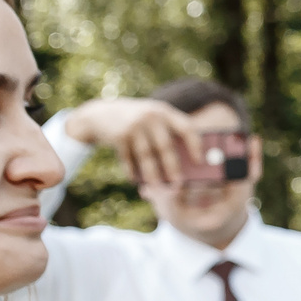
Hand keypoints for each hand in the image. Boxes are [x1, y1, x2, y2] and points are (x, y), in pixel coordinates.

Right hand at [61, 97, 205, 185]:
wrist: (100, 113)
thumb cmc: (137, 122)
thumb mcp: (153, 120)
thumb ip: (168, 134)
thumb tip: (185, 165)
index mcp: (165, 112)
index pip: (186, 128)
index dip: (195, 145)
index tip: (200, 162)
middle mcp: (151, 116)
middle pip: (165, 146)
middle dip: (172, 168)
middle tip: (179, 185)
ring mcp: (133, 125)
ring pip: (146, 156)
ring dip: (152, 175)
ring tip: (157, 189)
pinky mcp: (118, 135)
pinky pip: (128, 158)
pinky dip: (132, 170)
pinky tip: (134, 180)